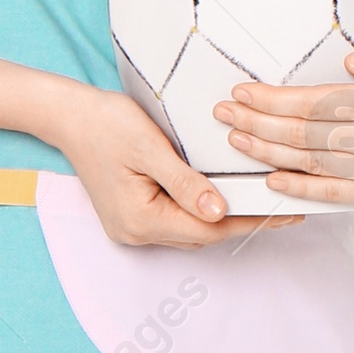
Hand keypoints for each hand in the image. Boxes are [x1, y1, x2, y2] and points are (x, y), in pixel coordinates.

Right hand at [51, 85, 305, 248]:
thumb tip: (219, 212)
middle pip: (201, 235)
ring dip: (221, 218)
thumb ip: (186, 182)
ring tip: (259, 200)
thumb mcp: (150, 148)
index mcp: (140, 220)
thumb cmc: (105, 124)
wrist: (68, 117)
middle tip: (282, 206)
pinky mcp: (131, 218)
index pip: (208, 229)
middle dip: (241, 221)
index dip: (250, 222)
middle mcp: (135, 233)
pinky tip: (220, 196)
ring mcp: (131, 229)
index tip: (285, 214)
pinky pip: (175, 222)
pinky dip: (200, 211)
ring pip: (189, 231)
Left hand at [212, 28, 353, 206]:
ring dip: (268, 155)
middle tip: (223, 113)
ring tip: (236, 140)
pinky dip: (301, 189)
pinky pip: (335, 194)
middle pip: (305, 137)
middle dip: (258, 125)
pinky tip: (272, 180)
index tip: (242, 92)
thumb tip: (352, 63)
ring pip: (313, 166)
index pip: (317, 104)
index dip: (274, 101)